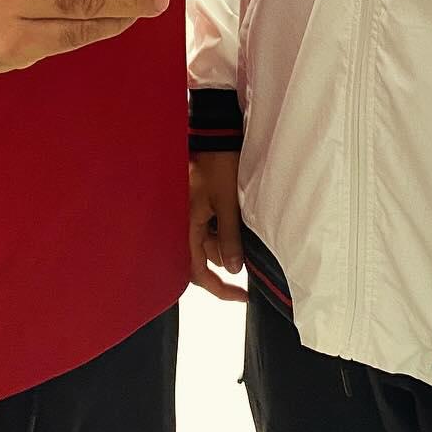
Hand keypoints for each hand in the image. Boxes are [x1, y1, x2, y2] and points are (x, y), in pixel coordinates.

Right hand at [189, 152, 245, 301]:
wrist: (215, 136)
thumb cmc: (220, 165)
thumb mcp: (228, 204)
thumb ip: (230, 238)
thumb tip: (234, 270)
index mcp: (187, 226)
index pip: (198, 272)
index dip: (220, 289)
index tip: (242, 296)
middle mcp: (184, 224)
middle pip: (204, 258)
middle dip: (227, 255)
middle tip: (247, 240)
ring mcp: (190, 215)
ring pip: (209, 242)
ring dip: (227, 239)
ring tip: (241, 215)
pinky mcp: (197, 206)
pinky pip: (210, 227)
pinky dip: (224, 227)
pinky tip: (234, 212)